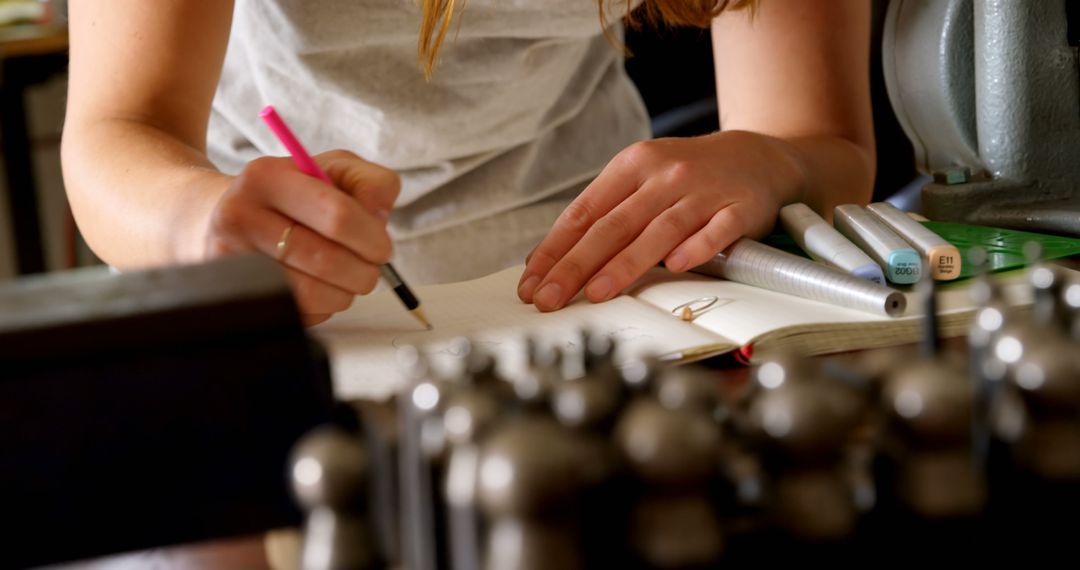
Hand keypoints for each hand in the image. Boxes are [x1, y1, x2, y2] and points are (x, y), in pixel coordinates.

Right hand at [205, 150, 399, 325]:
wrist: (220, 217)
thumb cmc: (290, 195)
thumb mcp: (332, 171)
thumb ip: (370, 183)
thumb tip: (380, 215)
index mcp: (268, 177)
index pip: (338, 216)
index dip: (372, 238)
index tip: (382, 247)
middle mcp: (240, 216)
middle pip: (328, 261)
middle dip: (364, 271)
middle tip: (371, 268)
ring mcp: (231, 260)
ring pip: (313, 294)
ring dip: (345, 293)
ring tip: (347, 278)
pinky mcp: (235, 295)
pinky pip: (298, 314)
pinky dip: (322, 307)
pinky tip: (319, 286)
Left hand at [517, 131, 802, 310]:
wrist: (757, 157)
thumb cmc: (687, 178)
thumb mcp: (641, 180)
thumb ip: (604, 215)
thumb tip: (550, 260)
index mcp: (632, 165)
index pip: (584, 212)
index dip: (555, 249)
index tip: (532, 283)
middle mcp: (665, 175)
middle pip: (614, 225)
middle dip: (576, 265)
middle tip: (550, 298)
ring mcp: (704, 191)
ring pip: (659, 230)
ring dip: (626, 263)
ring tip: (597, 293)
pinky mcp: (740, 208)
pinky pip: (717, 230)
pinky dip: (697, 247)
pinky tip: (677, 266)